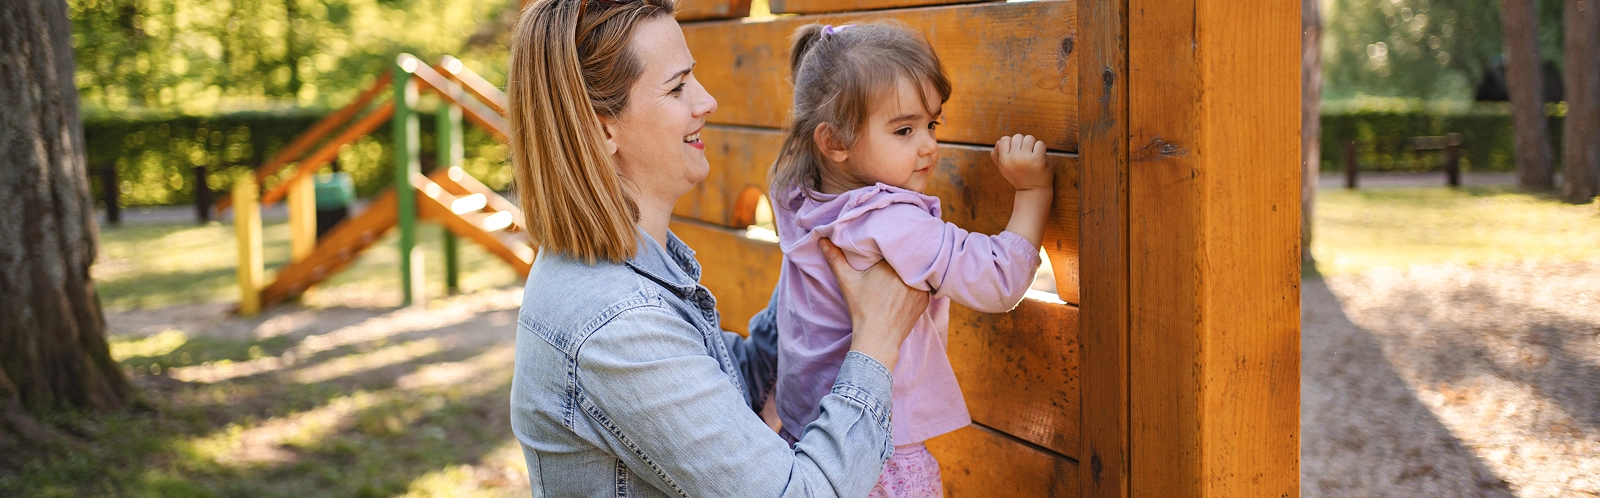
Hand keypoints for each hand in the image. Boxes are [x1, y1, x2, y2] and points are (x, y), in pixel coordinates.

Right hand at [821, 238, 926, 371]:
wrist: (878, 338)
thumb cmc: (862, 309)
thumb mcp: (847, 281)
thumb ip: (835, 259)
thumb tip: (822, 239)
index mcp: (892, 264)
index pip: (896, 245)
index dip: (891, 244)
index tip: (885, 246)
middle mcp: (910, 274)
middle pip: (908, 258)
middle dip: (902, 257)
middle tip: (893, 257)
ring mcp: (921, 288)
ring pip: (917, 271)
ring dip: (911, 270)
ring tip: (901, 271)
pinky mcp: (925, 300)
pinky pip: (923, 285)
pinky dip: (916, 285)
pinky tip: (907, 288)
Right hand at [991, 134, 1051, 190]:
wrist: (1033, 191)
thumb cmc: (1019, 177)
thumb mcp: (1004, 169)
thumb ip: (997, 156)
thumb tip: (998, 142)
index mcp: (1004, 160)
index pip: (1004, 139)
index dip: (1011, 144)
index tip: (1016, 152)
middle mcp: (1013, 158)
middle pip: (1018, 137)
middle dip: (1023, 143)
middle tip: (1026, 155)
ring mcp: (1026, 158)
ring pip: (1029, 138)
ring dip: (1033, 145)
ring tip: (1033, 155)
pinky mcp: (1038, 160)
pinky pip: (1040, 144)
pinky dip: (1042, 149)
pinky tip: (1040, 158)